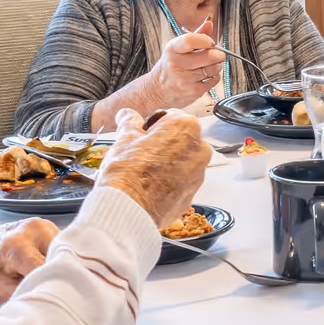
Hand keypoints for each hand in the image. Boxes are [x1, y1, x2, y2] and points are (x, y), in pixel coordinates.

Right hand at [96, 107, 210, 228]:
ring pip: (183, 163)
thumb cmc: (129, 173)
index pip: (172, 116)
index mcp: (186, 127)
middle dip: (164, 144)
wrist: (130, 209)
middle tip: (142, 152)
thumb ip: (130, 122)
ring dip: (167, 164)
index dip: (154, 125)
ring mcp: (198, 174)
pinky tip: (151, 186)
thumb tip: (127, 115)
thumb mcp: (124, 139)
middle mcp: (199, 150)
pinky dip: (170, 183)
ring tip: (145, 171)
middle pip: (181, 140)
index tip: (144, 133)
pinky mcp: (192, 195)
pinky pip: (181, 183)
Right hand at [148, 31, 226, 106]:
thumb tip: (210, 23)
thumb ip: (195, 36)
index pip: (191, 40)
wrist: (158, 90)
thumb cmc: (171, 66)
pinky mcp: (193, 91)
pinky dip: (214, 77)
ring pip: (214, 68)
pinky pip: (214, 80)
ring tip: (208, 66)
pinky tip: (206, 76)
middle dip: (218, 54)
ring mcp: (185, 79)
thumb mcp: (178, 48)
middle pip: (209, 56)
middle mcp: (177, 64)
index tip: (211, 42)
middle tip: (217, 55)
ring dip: (216, 66)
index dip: (206, 40)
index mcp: (173, 49)